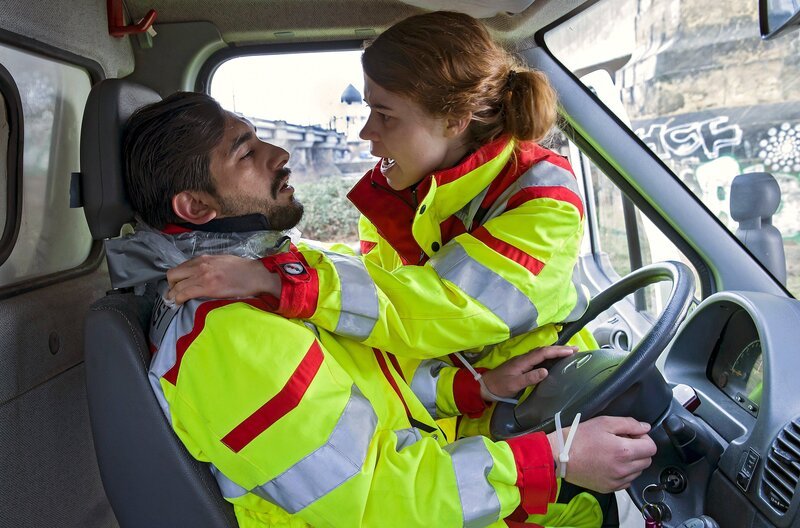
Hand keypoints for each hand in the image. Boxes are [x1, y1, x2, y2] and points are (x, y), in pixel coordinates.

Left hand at [166, 254, 280, 304]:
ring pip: (176, 286)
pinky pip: (184, 293)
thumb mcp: (221, 261)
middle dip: (171, 286)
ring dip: (173, 295)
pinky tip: (180, 303)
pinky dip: (179, 299)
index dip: (175, 278)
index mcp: (203, 259)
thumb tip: (199, 273)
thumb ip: (208, 265)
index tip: (176, 286)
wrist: (255, 275)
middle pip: (172, 275)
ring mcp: (202, 276)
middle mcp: (199, 265)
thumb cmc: (242, 269)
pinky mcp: (207, 287)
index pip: (180, 267)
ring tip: (175, 301)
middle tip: (174, 293)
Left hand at [480, 346, 576, 398]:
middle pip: (544, 350)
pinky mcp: (522, 365)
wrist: (485, 385)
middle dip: (560, 349)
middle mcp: (524, 358)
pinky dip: (549, 356)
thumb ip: (529, 378)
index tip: (571, 351)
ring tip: (569, 352)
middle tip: (576, 349)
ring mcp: (523, 361)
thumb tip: (546, 371)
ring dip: (555, 351)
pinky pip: (539, 357)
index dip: (557, 351)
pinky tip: (554, 359)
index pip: (543, 353)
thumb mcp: (514, 384)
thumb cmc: (499, 385)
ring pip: (542, 353)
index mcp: (523, 361)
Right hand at [546, 416, 656, 492]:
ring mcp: (617, 481)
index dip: (644, 438)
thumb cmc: (580, 437)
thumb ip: (629, 423)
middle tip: (623, 442)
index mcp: (624, 451)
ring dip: (632, 462)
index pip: (651, 447)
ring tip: (615, 453)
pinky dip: (624, 473)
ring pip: (638, 472)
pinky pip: (627, 481)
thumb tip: (645, 428)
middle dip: (639, 450)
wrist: (560, 455)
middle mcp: (624, 469)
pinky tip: (611, 464)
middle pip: (647, 460)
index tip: (632, 435)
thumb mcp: (604, 422)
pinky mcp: (609, 488)